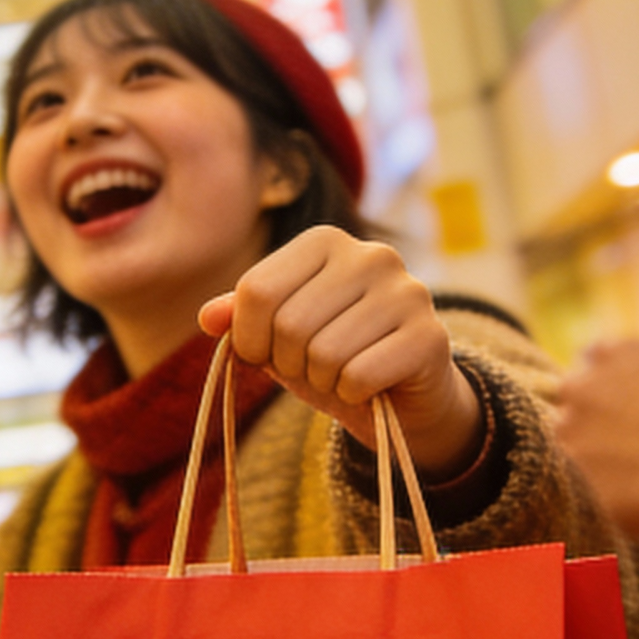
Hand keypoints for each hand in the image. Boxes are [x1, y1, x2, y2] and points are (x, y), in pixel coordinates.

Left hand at [202, 228, 482, 476]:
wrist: (402, 397)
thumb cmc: (331, 357)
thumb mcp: (276, 335)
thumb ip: (241, 317)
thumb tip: (208, 318)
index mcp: (326, 241)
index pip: (257, 290)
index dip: (249, 338)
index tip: (268, 353)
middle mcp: (372, 254)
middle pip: (289, 323)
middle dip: (289, 363)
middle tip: (313, 368)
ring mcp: (408, 291)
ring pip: (325, 353)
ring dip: (323, 381)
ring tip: (342, 375)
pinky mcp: (429, 336)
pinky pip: (359, 376)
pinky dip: (352, 394)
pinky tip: (369, 387)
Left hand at [554, 341, 638, 539]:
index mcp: (622, 353)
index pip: (598, 356)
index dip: (614, 380)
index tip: (629, 400)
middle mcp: (587, 384)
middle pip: (575, 394)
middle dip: (594, 413)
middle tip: (626, 438)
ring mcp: (573, 428)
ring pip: (573, 438)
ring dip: (594, 452)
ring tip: (636, 473)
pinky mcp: (573, 473)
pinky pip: (582, 479)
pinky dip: (603, 488)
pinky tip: (635, 498)